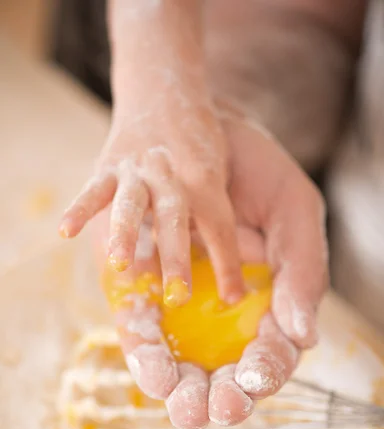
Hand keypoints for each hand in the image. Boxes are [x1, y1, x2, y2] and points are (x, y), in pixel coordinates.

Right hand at [59, 88, 245, 306]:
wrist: (165, 90)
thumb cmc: (197, 143)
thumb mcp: (217, 172)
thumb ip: (212, 212)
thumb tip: (224, 263)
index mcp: (206, 180)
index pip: (219, 228)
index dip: (228, 264)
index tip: (232, 299)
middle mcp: (172, 174)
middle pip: (176, 220)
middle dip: (177, 259)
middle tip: (178, 296)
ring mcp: (138, 168)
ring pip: (132, 204)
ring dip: (126, 235)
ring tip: (119, 265)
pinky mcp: (111, 163)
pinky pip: (94, 189)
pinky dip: (79, 209)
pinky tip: (65, 232)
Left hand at [90, 108, 327, 428]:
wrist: (207, 133)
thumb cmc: (260, 177)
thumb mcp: (296, 217)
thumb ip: (303, 275)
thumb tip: (304, 338)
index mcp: (266, 306)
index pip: (269, 354)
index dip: (265, 372)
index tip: (257, 377)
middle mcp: (221, 316)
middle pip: (222, 372)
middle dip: (216, 396)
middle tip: (211, 409)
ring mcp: (179, 307)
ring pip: (179, 361)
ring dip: (175, 385)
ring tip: (176, 398)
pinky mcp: (139, 289)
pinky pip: (139, 328)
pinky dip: (143, 348)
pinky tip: (149, 366)